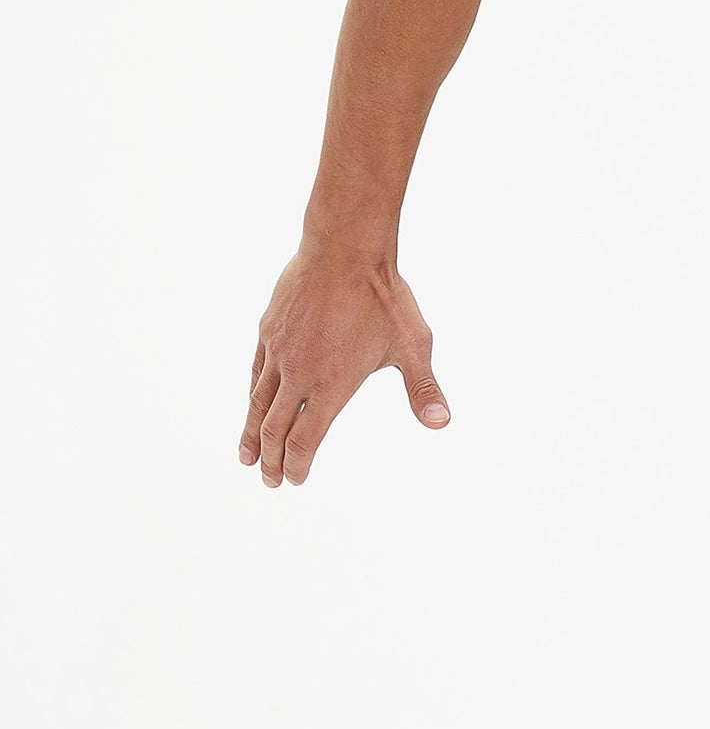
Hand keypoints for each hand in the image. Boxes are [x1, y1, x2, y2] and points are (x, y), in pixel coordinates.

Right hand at [241, 244, 448, 486]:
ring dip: (252, 434)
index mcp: (332, 385)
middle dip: (271, 459)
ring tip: (247, 458)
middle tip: (269, 480)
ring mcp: (279, 352)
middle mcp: (299, 373)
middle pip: (276, 428)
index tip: (294, 479)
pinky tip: (252, 405)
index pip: (305, 439)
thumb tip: (442, 423)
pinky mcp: (268, 330)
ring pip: (258, 402)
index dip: (297, 464)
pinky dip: (252, 396)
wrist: (346, 248)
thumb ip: (424, 389)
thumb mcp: (413, 345)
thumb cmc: (384, 297)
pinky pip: (255, 372)